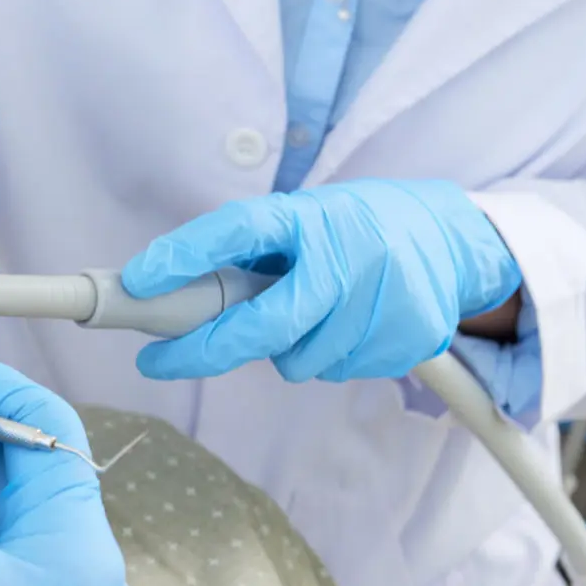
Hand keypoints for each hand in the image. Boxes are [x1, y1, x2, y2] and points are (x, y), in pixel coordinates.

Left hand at [125, 179, 520, 383]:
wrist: (448, 238)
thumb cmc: (350, 229)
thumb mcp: (302, 220)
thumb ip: (247, 250)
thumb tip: (162, 286)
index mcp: (309, 216)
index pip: (238, 229)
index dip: (184, 255)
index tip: (136, 282)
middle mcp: (347, 255)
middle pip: (265, 326)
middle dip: (203, 352)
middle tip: (157, 362)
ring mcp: (383, 301)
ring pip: (299, 360)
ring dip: (283, 349)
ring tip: (307, 314)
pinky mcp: (408, 338)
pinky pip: (337, 370)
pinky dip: (327, 355)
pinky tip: (346, 324)